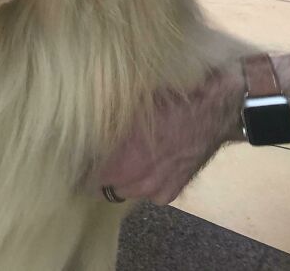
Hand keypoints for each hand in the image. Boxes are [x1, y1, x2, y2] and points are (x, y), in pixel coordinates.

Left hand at [84, 67, 244, 205]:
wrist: (215, 108)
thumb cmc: (170, 98)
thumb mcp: (133, 102)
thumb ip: (107, 120)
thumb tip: (81, 122)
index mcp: (122, 158)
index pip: (86, 176)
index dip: (79, 165)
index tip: (74, 154)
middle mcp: (136, 180)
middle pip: (102, 186)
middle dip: (98, 171)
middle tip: (96, 153)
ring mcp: (155, 190)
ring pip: (125, 190)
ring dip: (121, 176)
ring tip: (122, 156)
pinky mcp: (171, 192)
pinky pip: (148, 191)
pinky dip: (145, 179)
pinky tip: (148, 161)